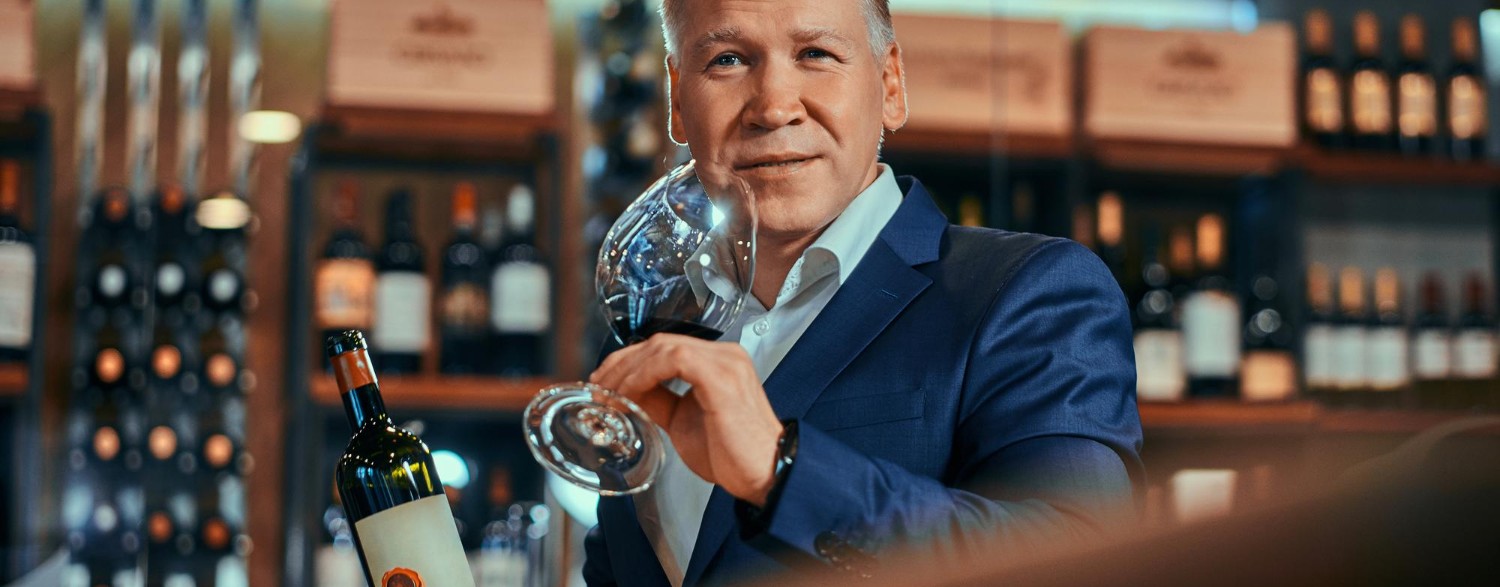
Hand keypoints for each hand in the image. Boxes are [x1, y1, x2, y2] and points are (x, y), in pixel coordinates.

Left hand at [590, 333, 782, 505]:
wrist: (765, 476)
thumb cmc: (732, 455)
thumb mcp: (682, 423)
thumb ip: (658, 402)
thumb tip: (628, 395)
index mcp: (718, 363)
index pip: (663, 347)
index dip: (627, 362)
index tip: (603, 383)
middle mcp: (724, 355)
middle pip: (658, 342)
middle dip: (620, 364)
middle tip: (597, 388)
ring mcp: (725, 362)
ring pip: (662, 346)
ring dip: (628, 370)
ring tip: (609, 395)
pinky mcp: (721, 377)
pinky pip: (673, 359)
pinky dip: (644, 374)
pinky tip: (630, 394)